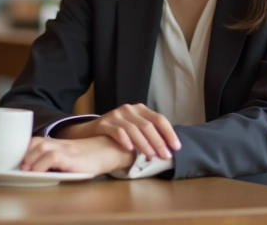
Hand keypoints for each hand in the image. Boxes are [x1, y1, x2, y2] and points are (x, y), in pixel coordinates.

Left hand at [20, 136, 134, 174]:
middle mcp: (60, 144)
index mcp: (58, 143)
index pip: (36, 140)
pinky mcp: (72, 159)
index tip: (18, 159)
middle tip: (20, 166)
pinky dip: (42, 164)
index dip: (25, 148)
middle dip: (25, 153)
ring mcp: (66, 150)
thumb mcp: (70, 155)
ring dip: (31, 158)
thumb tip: (37, 169)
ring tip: (25, 169)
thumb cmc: (89, 157)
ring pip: (42, 147)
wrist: (108, 151)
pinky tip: (38, 171)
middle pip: (36, 142)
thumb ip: (56, 158)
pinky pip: (53, 158)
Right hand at [56, 104, 179, 159]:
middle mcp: (129, 109)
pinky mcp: (103, 122)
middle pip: (147, 125)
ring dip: (144, 144)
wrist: (90, 132)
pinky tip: (129, 149)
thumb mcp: (135, 129)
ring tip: (150, 156)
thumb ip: (149, 134)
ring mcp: (116, 114)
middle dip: (158, 142)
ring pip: (134, 129)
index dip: (169, 133)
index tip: (176, 147)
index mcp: (140, 109)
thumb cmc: (118, 134)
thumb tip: (168, 148)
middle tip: (165, 156)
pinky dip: (124, 139)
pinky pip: (116, 130)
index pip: (159, 119)